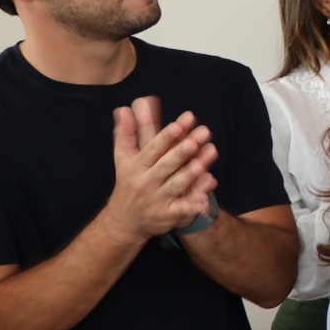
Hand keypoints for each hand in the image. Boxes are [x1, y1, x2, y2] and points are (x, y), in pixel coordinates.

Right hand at [103, 97, 217, 241]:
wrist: (123, 221)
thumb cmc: (128, 183)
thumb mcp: (123, 158)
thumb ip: (126, 133)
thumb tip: (123, 108)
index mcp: (137, 166)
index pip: (153, 149)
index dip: (167, 137)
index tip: (179, 125)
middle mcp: (147, 182)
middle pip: (167, 165)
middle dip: (183, 151)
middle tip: (199, 137)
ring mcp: (158, 199)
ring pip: (177, 184)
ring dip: (191, 173)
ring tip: (205, 160)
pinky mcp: (168, 215)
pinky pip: (182, 209)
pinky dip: (193, 205)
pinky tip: (205, 200)